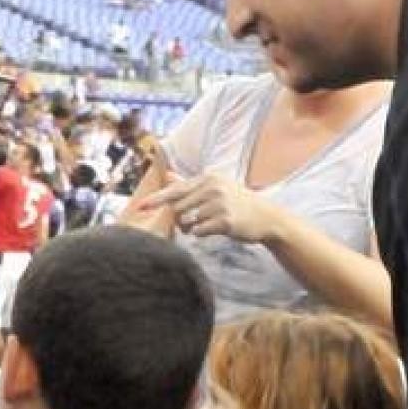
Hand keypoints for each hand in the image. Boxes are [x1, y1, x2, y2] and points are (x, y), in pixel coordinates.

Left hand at [135, 172, 280, 243]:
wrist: (266, 217)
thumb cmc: (237, 203)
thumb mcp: (215, 187)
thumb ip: (189, 183)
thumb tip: (167, 174)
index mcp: (208, 178)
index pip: (176, 189)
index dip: (156, 199)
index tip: (140, 206)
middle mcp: (212, 188)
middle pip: (178, 208)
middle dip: (179, 219)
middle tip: (192, 222)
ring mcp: (219, 204)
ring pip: (187, 221)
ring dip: (190, 228)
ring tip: (205, 225)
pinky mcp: (225, 221)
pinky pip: (198, 232)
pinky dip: (201, 234)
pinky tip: (214, 229)